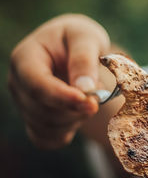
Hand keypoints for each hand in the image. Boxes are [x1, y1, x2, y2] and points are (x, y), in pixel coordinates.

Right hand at [8, 14, 110, 148]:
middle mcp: (18, 83)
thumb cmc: (80, 38)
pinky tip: (79, 114)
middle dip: (76, 108)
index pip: (37, 85)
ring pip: (47, 127)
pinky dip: (68, 132)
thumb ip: (84, 59)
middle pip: (43, 110)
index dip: (62, 97)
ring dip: (77, 119)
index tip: (90, 102)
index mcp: (25, 58)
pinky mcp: (33, 119)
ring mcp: (23, 104)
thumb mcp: (86, 38)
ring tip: (90, 97)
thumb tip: (84, 88)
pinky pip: (47, 139)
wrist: (74, 48)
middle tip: (100, 93)